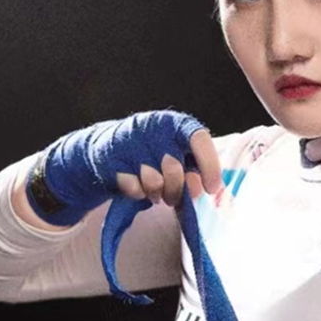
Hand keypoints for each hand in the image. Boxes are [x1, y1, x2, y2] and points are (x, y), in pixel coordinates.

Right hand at [27, 110, 223, 226]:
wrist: (110, 147)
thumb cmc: (155, 153)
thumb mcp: (178, 154)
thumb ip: (194, 169)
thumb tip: (204, 189)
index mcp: (176, 124)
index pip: (199, 140)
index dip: (208, 165)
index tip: (210, 188)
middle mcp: (153, 127)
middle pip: (174, 169)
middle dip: (176, 190)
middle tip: (173, 196)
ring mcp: (130, 141)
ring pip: (153, 181)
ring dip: (157, 193)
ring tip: (155, 190)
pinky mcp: (111, 158)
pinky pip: (133, 188)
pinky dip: (138, 193)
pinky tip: (136, 184)